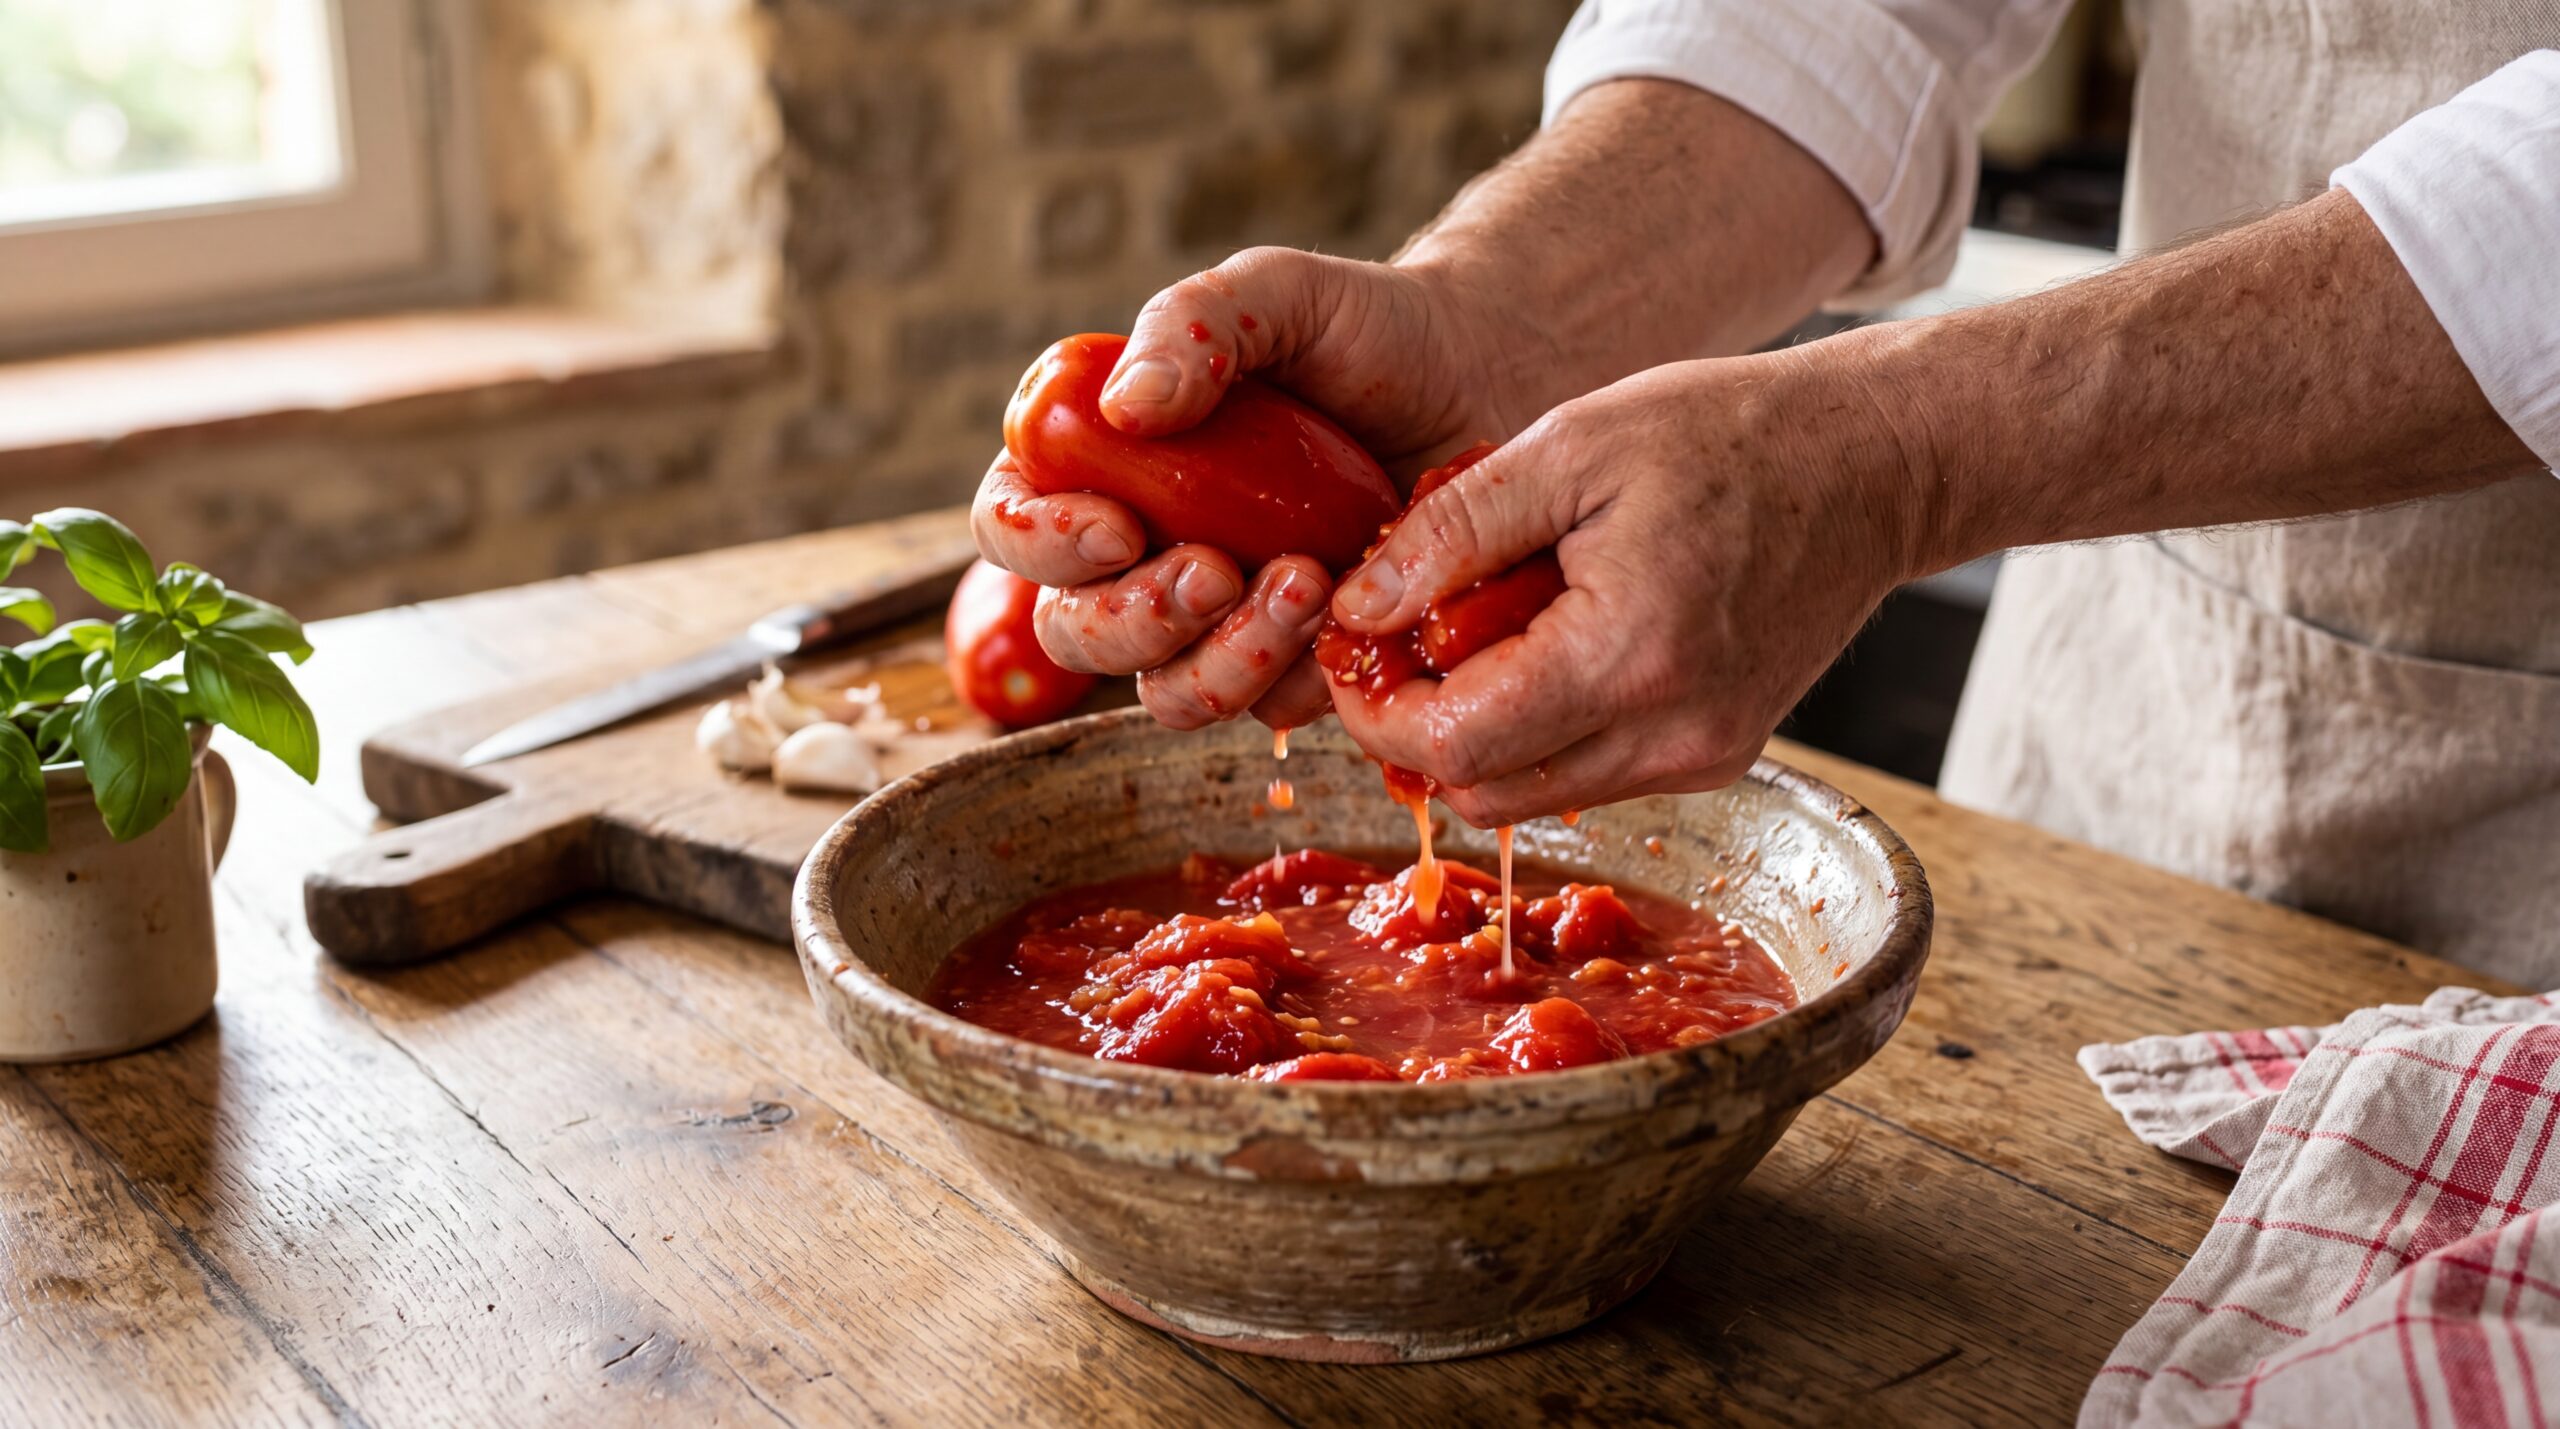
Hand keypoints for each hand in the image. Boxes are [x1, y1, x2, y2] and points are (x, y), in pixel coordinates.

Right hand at [970, 247, 1532, 731]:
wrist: (1486, 384)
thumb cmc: (1367, 332)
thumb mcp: (1280, 295)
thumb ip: (1194, 324)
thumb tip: (1124, 406)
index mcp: (1098, 463)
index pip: (1009, 522)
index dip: (1037, 543)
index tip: (1115, 528)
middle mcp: (1139, 553)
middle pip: (1071, 631)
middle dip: (1132, 621)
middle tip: (1216, 574)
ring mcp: (1214, 619)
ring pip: (1166, 690)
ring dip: (1222, 660)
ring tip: (1305, 583)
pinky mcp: (1292, 663)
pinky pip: (1267, 709)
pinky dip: (1302, 674)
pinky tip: (1356, 609)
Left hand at [1324, 354, 1918, 826]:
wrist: (1876, 464)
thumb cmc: (1727, 433)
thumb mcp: (1572, 446)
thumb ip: (1455, 533)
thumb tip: (1358, 608)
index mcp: (1630, 658)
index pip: (1455, 745)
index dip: (1376, 712)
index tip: (1352, 647)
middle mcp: (1673, 735)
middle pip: (1484, 790)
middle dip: (1415, 730)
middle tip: (1395, 643)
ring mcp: (1702, 757)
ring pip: (1532, 795)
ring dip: (1477, 732)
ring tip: (1467, 634)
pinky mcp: (1717, 756)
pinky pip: (1590, 774)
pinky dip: (1542, 729)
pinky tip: (1542, 645)